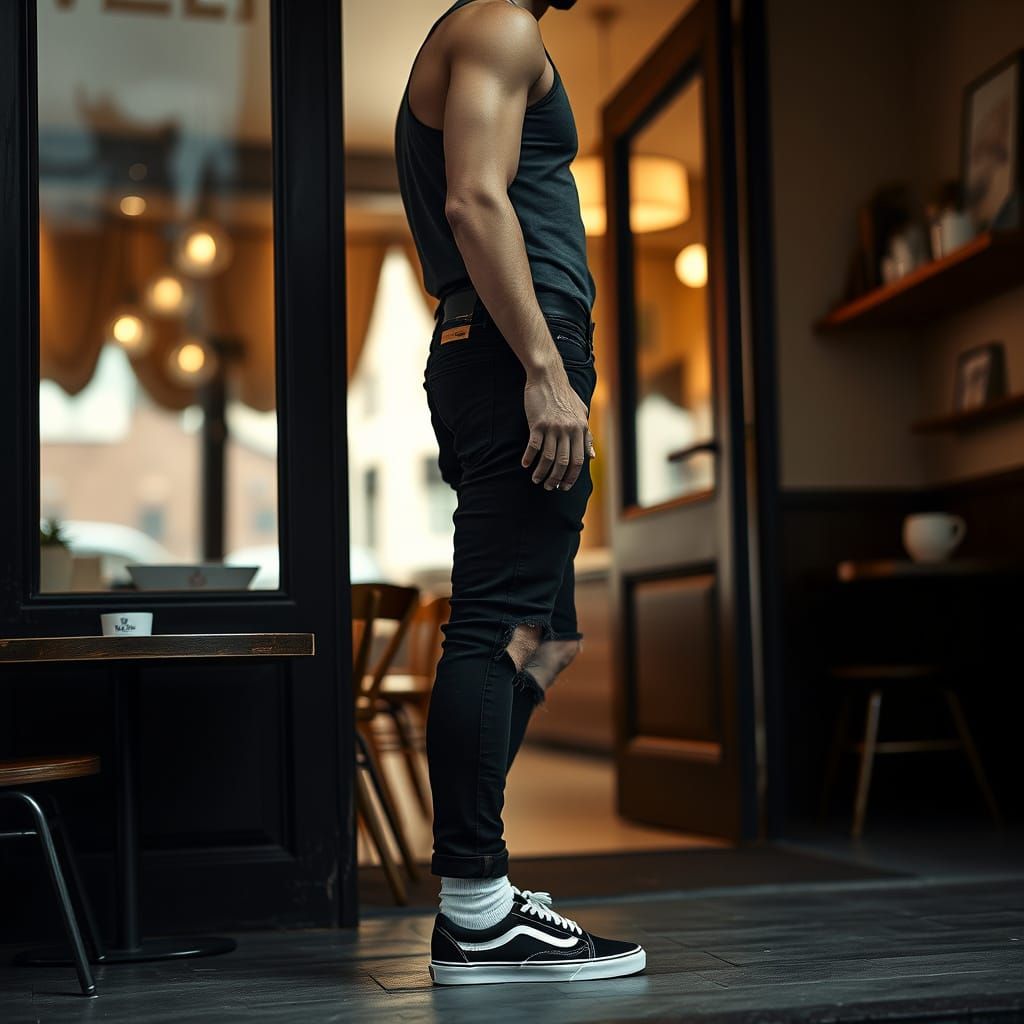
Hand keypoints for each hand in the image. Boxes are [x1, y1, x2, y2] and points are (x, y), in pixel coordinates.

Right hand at [521, 366, 595, 489]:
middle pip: (563, 463)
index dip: (572, 476)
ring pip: (548, 457)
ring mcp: (552, 427)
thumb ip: (587, 436)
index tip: (565, 486)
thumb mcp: (581, 414)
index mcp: (580, 429)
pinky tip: (525, 465)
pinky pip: (533, 446)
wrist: (548, 377)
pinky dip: (529, 458)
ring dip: (542, 472)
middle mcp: (568, 430)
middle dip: (556, 478)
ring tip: (537, 480)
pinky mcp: (537, 423)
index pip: (578, 460)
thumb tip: (592, 456)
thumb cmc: (565, 396)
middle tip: (550, 487)